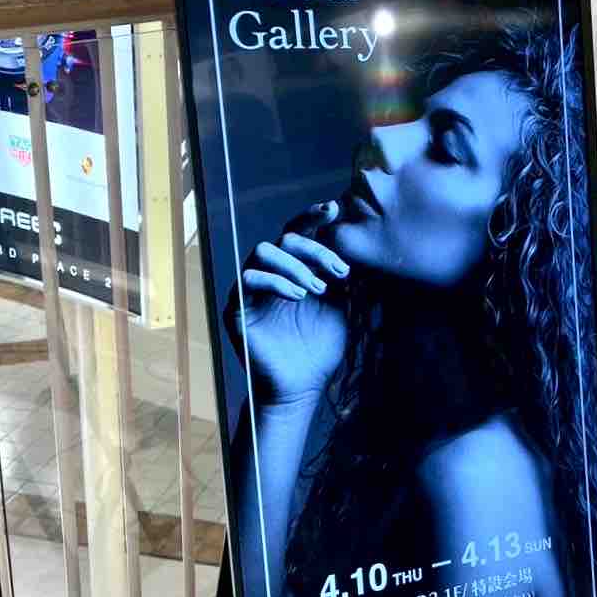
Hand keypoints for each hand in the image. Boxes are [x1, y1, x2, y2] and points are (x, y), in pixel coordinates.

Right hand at [225, 201, 349, 404]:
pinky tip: (299, 297)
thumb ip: (345, 279)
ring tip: (316, 289)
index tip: (334, 209)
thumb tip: (359, 248)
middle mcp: (270, 274)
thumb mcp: (342, 309)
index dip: (313, 217)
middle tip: (338, 272)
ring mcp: (251, 290)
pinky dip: (277, 282)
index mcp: (294, 269)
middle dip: (314, 249)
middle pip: (284, 238)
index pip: (299, 233)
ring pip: (262, 251)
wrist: (301, 386)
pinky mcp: (237, 308)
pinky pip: (250, 280)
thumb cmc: (319, 348)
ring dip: (294, 265)